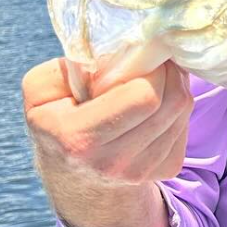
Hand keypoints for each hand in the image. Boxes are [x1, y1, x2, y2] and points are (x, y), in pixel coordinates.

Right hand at [22, 56, 194, 186]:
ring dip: (175, 86)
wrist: (72, 173)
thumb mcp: (41, 91)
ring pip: (183, 111)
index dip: (149, 69)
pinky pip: (185, 125)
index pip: (142, 97)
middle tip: (154, 60)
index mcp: (78, 139)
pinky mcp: (166, 170)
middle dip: (168, 72)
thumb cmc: (55, 120)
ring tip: (155, 78)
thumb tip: (122, 53)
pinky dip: (176, 107)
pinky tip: (154, 105)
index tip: (140, 56)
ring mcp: (143, 171)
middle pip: (172, 102)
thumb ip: (73, 65)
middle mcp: (114, 162)